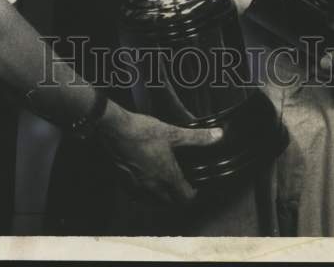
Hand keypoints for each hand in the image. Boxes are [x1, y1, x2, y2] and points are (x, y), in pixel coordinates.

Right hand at [97, 103, 221, 202]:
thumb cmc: (144, 131)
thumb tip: (219, 135)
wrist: (114, 130)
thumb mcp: (173, 132)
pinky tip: (145, 179)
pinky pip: (138, 197)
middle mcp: (153, 188)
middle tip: (181, 182)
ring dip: (162, 197)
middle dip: (178, 196)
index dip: (193, 193)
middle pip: (171, 203)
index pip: (186, 198)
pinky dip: (145, 193)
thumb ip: (197, 137)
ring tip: (164, 182)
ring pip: (154, 202)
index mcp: (167, 178)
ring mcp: (137, 188)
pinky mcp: (124, 184)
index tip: (195, 184)